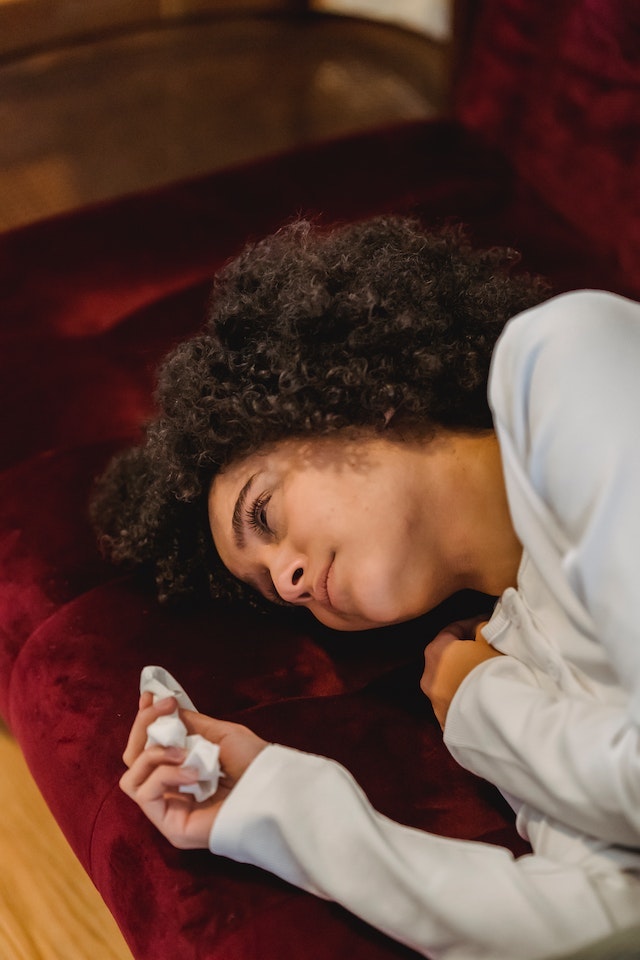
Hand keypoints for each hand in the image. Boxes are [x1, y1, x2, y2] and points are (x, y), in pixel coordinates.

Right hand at [120, 693, 267, 848]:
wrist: (275, 791)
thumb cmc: (254, 764)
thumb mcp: (220, 735)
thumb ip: (191, 725)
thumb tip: (166, 709)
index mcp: (181, 769)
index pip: (146, 747)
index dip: (143, 721)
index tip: (148, 695)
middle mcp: (171, 790)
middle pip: (133, 759)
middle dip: (143, 728)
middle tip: (165, 710)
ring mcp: (169, 810)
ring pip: (132, 778)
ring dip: (153, 754)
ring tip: (184, 752)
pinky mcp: (171, 826)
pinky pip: (146, 795)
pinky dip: (164, 776)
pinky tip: (192, 773)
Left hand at [420, 616, 501, 728]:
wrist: (500, 717)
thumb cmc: (495, 671)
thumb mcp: (491, 640)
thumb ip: (483, 629)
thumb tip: (482, 627)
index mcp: (437, 651)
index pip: (452, 629)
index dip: (472, 624)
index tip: (488, 624)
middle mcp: (429, 677)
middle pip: (448, 656)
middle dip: (467, 651)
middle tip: (489, 649)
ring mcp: (435, 703)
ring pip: (450, 681)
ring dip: (466, 676)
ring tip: (489, 675)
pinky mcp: (446, 724)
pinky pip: (456, 703)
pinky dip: (467, 697)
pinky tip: (485, 696)